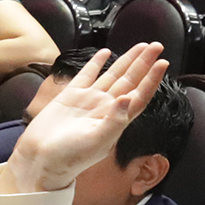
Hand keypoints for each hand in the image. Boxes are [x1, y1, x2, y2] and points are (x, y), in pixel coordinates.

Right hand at [4, 44, 168, 194]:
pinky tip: (105, 52)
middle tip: (157, 46)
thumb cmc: (70, 156)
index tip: (163, 63)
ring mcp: (89, 100)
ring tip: (142, 46)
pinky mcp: (70, 96)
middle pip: (130, 80)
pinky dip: (96, 63)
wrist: (42, 159)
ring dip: (127, 60)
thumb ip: (114, 121)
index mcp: (117, 119)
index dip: (152, 79)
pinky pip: (87, 75)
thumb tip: (127, 98)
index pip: (140, 94)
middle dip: (144, 63)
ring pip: (113, 75)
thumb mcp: (96, 142)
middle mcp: (106, 107)